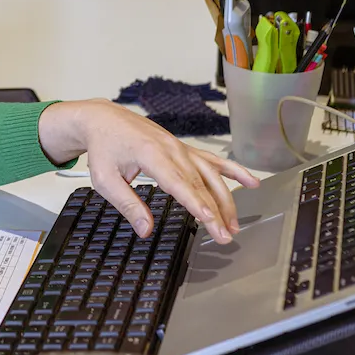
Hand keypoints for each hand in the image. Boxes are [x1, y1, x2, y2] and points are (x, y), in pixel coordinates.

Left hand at [38, 99, 258, 243]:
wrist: (103, 118)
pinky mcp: (184, 148)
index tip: (210, 220)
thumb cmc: (103, 148)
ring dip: (226, 199)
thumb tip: (145, 229)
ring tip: (235, 223)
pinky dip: (233, 170)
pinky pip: (212, 159)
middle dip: (216, 211)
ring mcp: (180, 146)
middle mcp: (171, 148)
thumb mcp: (105, 180)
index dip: (196, 202)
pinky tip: (251, 181)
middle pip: (199, 183)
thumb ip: (127, 204)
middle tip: (226, 236)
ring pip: (210, 174)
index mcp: (150, 153)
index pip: (178, 183)